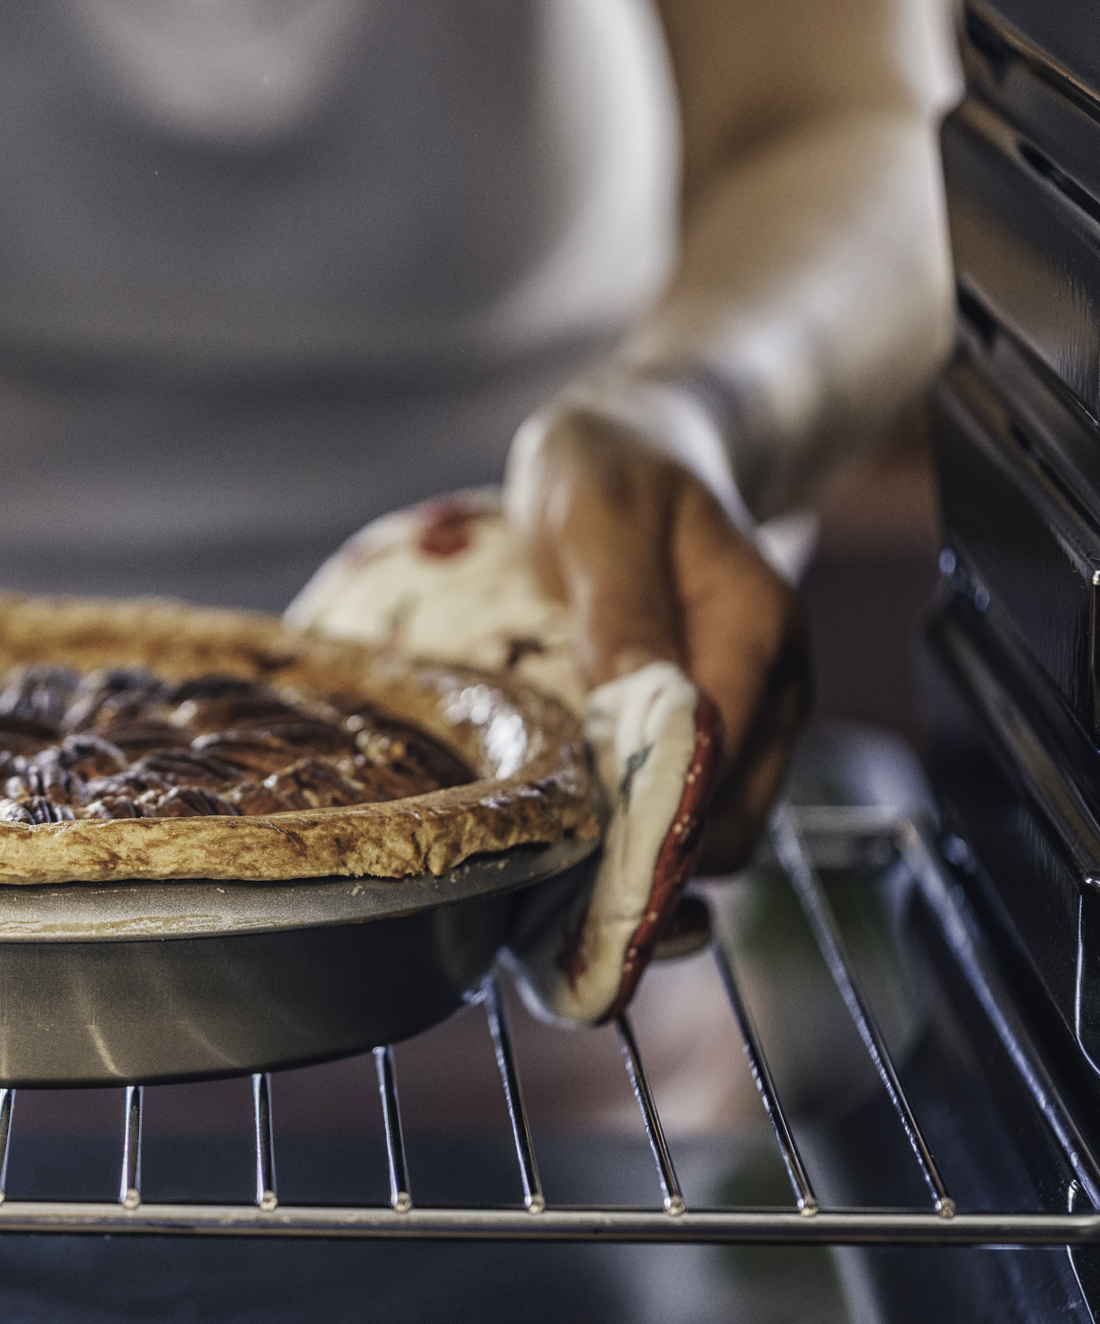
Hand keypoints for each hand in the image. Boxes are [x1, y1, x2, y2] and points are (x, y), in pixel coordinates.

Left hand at [506, 402, 808, 874]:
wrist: (640, 443)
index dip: (655, 819)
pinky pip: (692, 806)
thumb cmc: (613, 471)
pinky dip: (641, 833)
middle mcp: (773, 684)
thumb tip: (634, 704)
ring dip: (644, 855)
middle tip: (550, 880)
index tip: (577, 854)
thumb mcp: (599, 517)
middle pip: (732, 819)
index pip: (722, 758)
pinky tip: (577, 835)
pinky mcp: (716, 729)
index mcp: (756, 629)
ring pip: (716, 828)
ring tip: (556, 869)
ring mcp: (751, 713)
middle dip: (651, 858)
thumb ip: (620, 610)